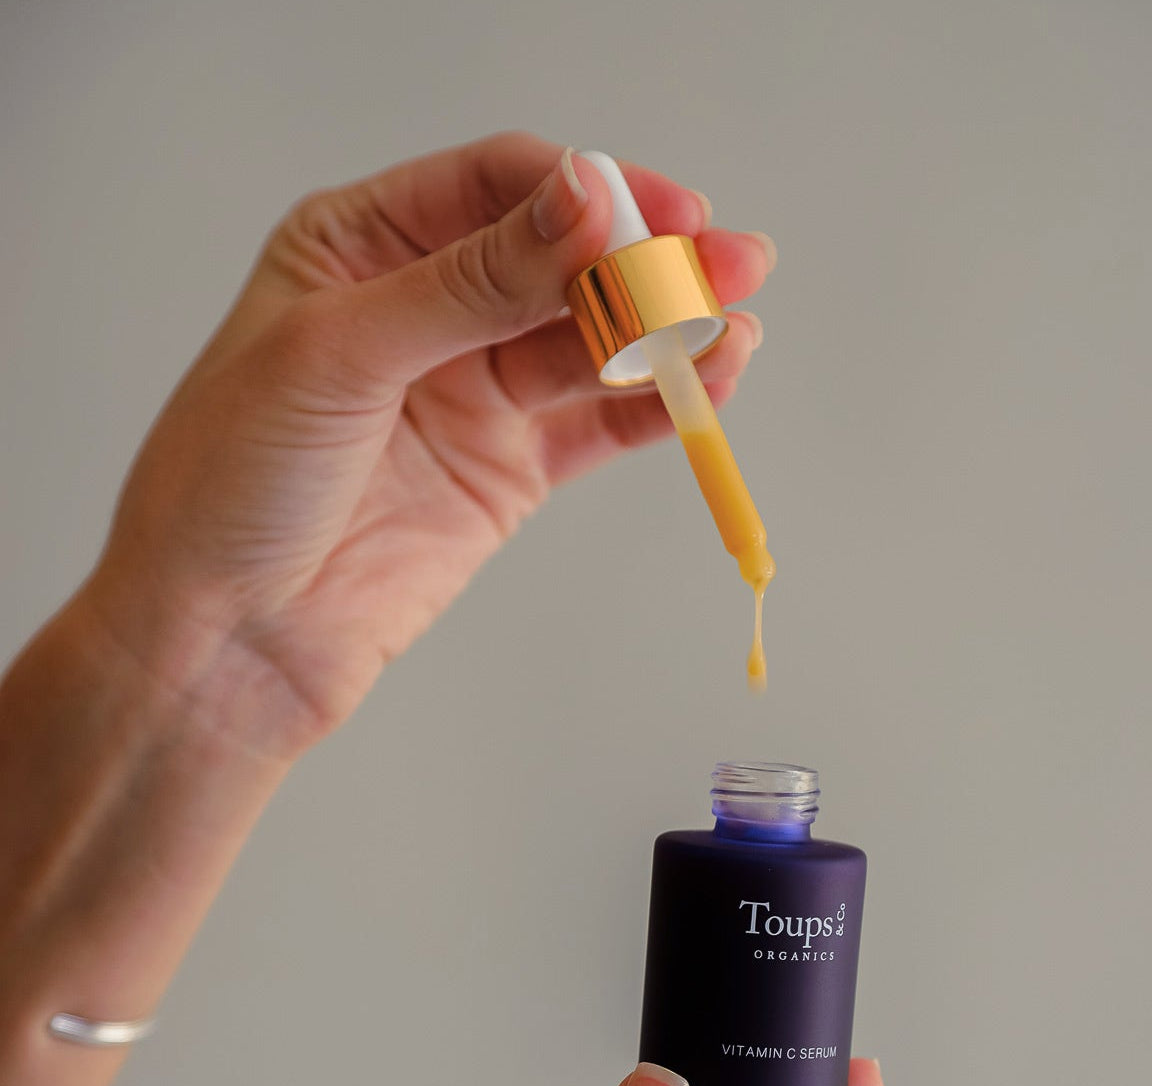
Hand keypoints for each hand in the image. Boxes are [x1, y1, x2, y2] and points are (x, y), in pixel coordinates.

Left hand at [80, 132, 769, 757]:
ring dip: (665, 333)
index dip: (583, 194)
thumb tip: (580, 204)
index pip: (498, 186)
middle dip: (646, 261)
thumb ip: (468, 283)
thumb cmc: (232, 483)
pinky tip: (708, 384)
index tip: (655, 215)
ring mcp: (474, 392)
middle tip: (725, 262)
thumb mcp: (339, 355)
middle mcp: (428, 309)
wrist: (226, 639)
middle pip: (561, 261)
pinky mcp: (510, 469)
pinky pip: (598, 424)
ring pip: (591, 343)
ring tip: (731, 328)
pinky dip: (655, 407)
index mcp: (363, 246)